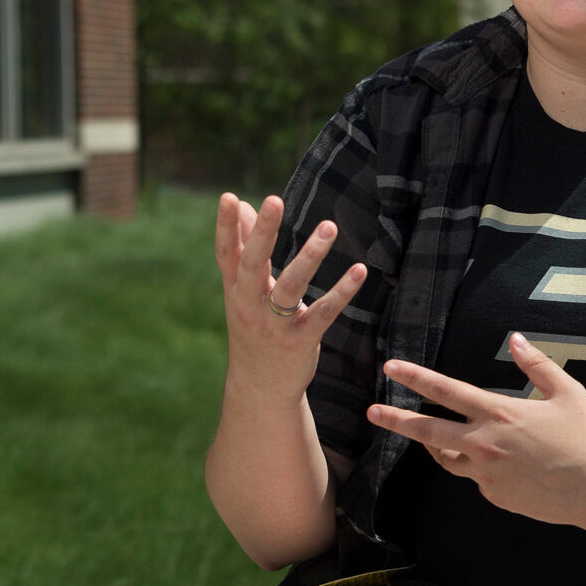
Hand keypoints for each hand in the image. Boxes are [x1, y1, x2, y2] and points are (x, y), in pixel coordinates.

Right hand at [215, 193, 366, 404]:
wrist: (260, 387)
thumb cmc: (254, 329)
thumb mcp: (244, 292)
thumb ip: (246, 249)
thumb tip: (245, 207)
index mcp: (235, 291)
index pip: (227, 254)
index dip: (225, 227)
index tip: (228, 197)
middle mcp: (250, 306)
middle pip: (253, 265)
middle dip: (263, 233)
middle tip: (273, 200)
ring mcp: (275, 325)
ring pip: (291, 286)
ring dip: (310, 255)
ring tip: (329, 227)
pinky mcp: (301, 341)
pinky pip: (324, 313)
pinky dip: (342, 292)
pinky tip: (359, 271)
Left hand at [365, 333, 585, 526]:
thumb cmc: (585, 436)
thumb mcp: (566, 392)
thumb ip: (536, 364)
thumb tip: (515, 339)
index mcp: (499, 413)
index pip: (446, 391)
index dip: (415, 377)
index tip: (391, 368)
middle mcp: (485, 444)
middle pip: (428, 431)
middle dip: (396, 420)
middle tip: (372, 413)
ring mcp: (486, 474)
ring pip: (447, 458)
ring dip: (435, 445)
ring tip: (429, 437)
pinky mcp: (494, 496)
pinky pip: (476, 478)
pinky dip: (478, 467)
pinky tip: (498, 463)